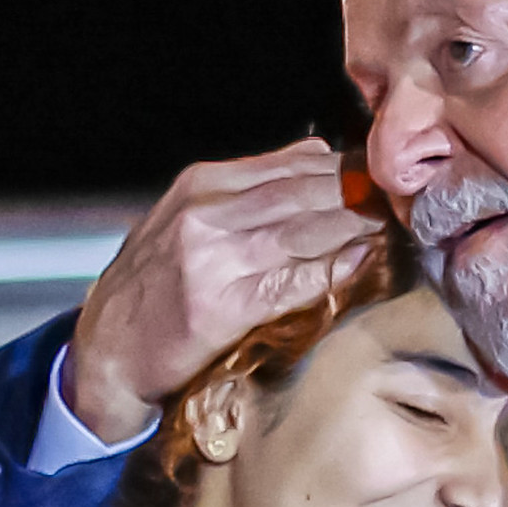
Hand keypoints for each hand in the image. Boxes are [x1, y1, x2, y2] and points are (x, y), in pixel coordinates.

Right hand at [65, 138, 384, 441]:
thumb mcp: (189, 218)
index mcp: (202, 185)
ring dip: (355, 226)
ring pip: (304, 230)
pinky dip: (332, 270)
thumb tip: (318, 154)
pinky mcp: (223, 307)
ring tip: (392, 226)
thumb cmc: (154, 287)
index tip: (385, 177)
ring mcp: (215, 259)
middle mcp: (208, 213)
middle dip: (359, 194)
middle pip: (304, 192)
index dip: (347, 171)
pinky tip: (362, 262)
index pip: (291, 166)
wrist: (104, 352)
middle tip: (403, 201)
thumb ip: (250, 190)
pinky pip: (293, 283)